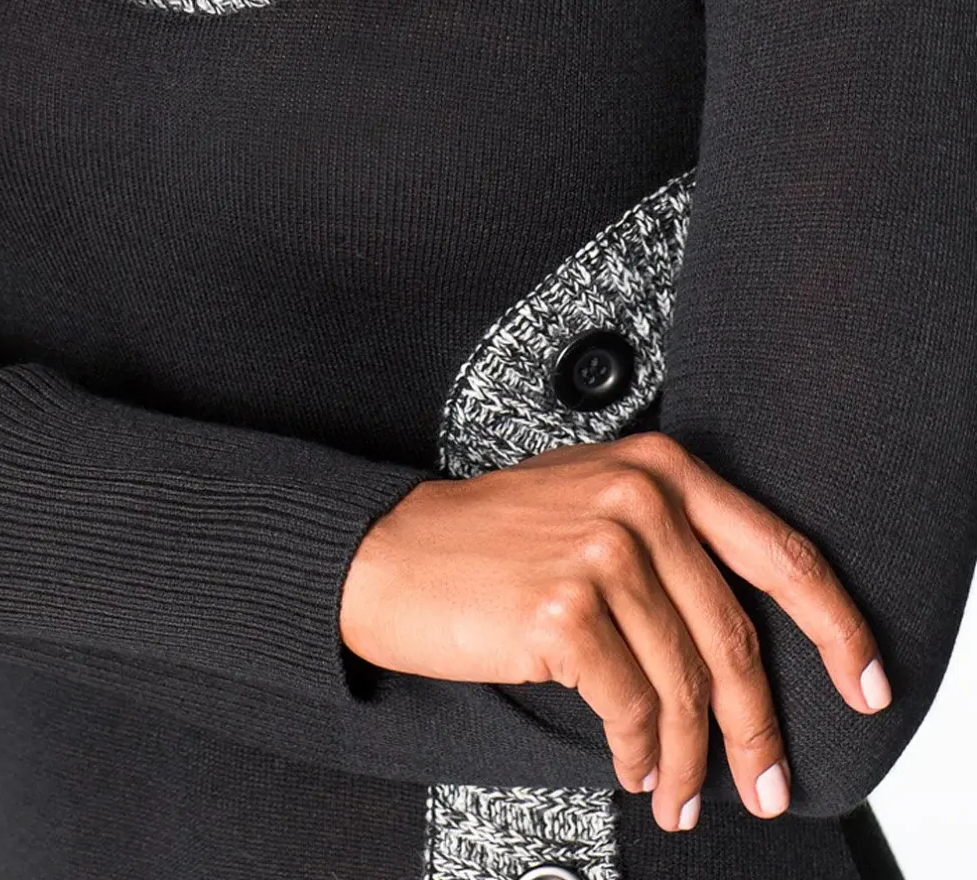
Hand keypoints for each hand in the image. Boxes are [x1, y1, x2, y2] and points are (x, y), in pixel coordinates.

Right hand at [340, 430, 891, 834]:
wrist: (394, 553)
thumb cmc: (492, 537)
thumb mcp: (596, 505)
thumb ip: (675, 541)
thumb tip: (750, 640)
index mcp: (661, 469)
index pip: (780, 553)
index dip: (836, 628)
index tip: (864, 681)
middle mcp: (639, 499)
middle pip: (734, 637)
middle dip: (758, 728)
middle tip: (768, 782)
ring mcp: (602, 551)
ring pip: (684, 683)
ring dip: (692, 756)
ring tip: (684, 791)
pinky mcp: (565, 609)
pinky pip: (632, 707)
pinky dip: (641, 752)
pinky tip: (635, 765)